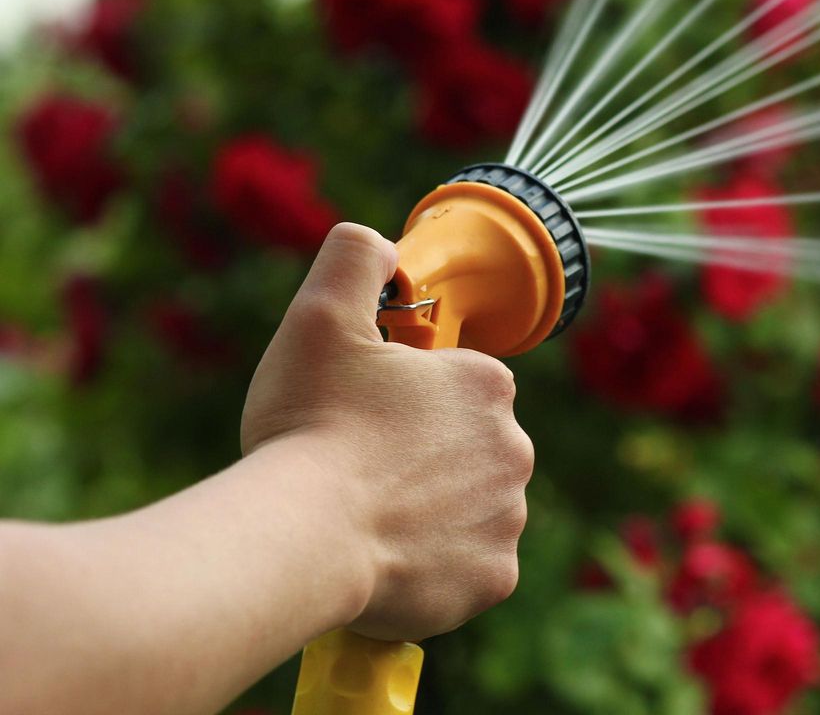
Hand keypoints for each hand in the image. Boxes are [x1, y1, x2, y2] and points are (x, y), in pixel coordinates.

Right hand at [241, 223, 532, 641]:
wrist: (302, 535)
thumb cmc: (310, 425)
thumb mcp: (320, 316)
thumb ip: (355, 259)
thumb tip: (378, 242)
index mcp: (487, 386)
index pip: (462, 384)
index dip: (411, 397)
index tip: (368, 415)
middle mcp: (515, 449)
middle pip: (471, 448)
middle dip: (427, 455)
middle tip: (364, 467)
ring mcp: (507, 518)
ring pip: (471, 508)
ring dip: (434, 509)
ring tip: (370, 513)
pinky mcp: (493, 579)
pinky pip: (470, 567)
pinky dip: (438, 565)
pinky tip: (390, 557)